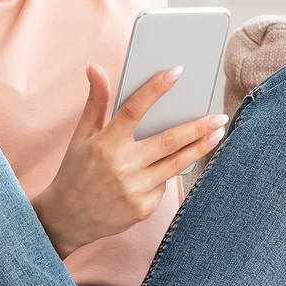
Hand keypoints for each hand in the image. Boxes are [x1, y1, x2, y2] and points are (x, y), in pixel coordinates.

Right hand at [31, 61, 226, 258]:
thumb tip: (95, 66)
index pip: (134, 109)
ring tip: (218, 133)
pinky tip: (172, 166)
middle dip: (197, 126)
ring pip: (175, 164)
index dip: (155, 88)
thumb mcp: (81, 135)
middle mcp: (121, 166)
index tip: (176, 71)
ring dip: (200, 147)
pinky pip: (164, 185)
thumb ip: (95, 100)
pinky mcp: (143, 208)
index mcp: (104, 143)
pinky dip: (168, 173)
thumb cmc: (75, 171)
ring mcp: (134, 189)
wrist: (66, 219)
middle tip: (219, 115)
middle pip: (167, 141)